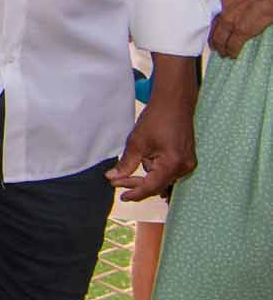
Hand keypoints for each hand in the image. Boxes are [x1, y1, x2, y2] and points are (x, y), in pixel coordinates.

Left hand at [108, 78, 197, 202]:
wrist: (174, 102)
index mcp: (173, 164)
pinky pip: (168, 170)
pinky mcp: (186, 158)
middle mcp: (184, 167)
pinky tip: (143, 161)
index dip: (135, 192)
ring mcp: (187, 163)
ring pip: (162, 177)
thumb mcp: (137, 142)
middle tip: (115, 182)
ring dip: (145, 175)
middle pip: (157, 184)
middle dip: (137, 183)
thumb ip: (126, 163)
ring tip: (127, 168)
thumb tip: (113, 177)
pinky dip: (155, 168)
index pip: (152, 186)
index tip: (122, 197)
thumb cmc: (157, 118)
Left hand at [209, 0, 272, 58]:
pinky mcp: (242, 30)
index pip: (206, 16)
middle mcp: (219, 10)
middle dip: (212, 39)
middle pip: (210, 30)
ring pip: (219, 40)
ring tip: (223, 53)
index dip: (207, 25)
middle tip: (214, 46)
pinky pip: (233, 45)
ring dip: (221, 48)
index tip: (208, 31)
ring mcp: (229, 21)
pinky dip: (232, 51)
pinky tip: (233, 55)